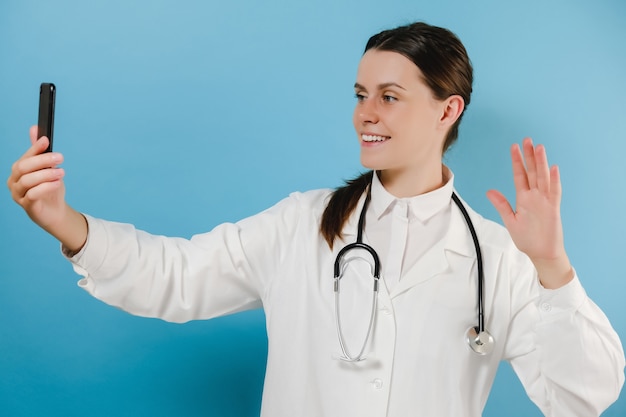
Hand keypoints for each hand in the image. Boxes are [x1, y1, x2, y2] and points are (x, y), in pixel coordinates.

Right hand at [7, 126, 86, 252]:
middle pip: (23, 167)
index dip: (35, 148)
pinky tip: (57, 184)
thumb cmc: (50, 188)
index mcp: (19, 170)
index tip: (46, 141)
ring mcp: (18, 194)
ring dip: (47, 174)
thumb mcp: (48, 168)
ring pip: (28, 180)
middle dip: (42, 160)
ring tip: (62, 173)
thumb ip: (41, 152)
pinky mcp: (27, 206)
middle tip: (60, 157)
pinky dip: (46, 187)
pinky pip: (33, 194)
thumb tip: (35, 129)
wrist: (55, 211)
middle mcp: (15, 181)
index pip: (25, 156)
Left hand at [486, 138, 572, 288]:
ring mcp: (545, 202)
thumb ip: (501, 204)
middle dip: (530, 156)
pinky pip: (554, 193)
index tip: (514, 147)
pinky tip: (553, 168)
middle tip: (527, 139)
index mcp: (523, 198)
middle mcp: (535, 197)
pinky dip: (554, 181)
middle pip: (532, 172)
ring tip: (539, 148)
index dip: (517, 161)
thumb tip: (489, 191)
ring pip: (543, 178)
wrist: (541, 253)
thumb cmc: (527, 238)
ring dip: (541, 163)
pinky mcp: (553, 210)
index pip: (520, 175)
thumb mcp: (510, 220)